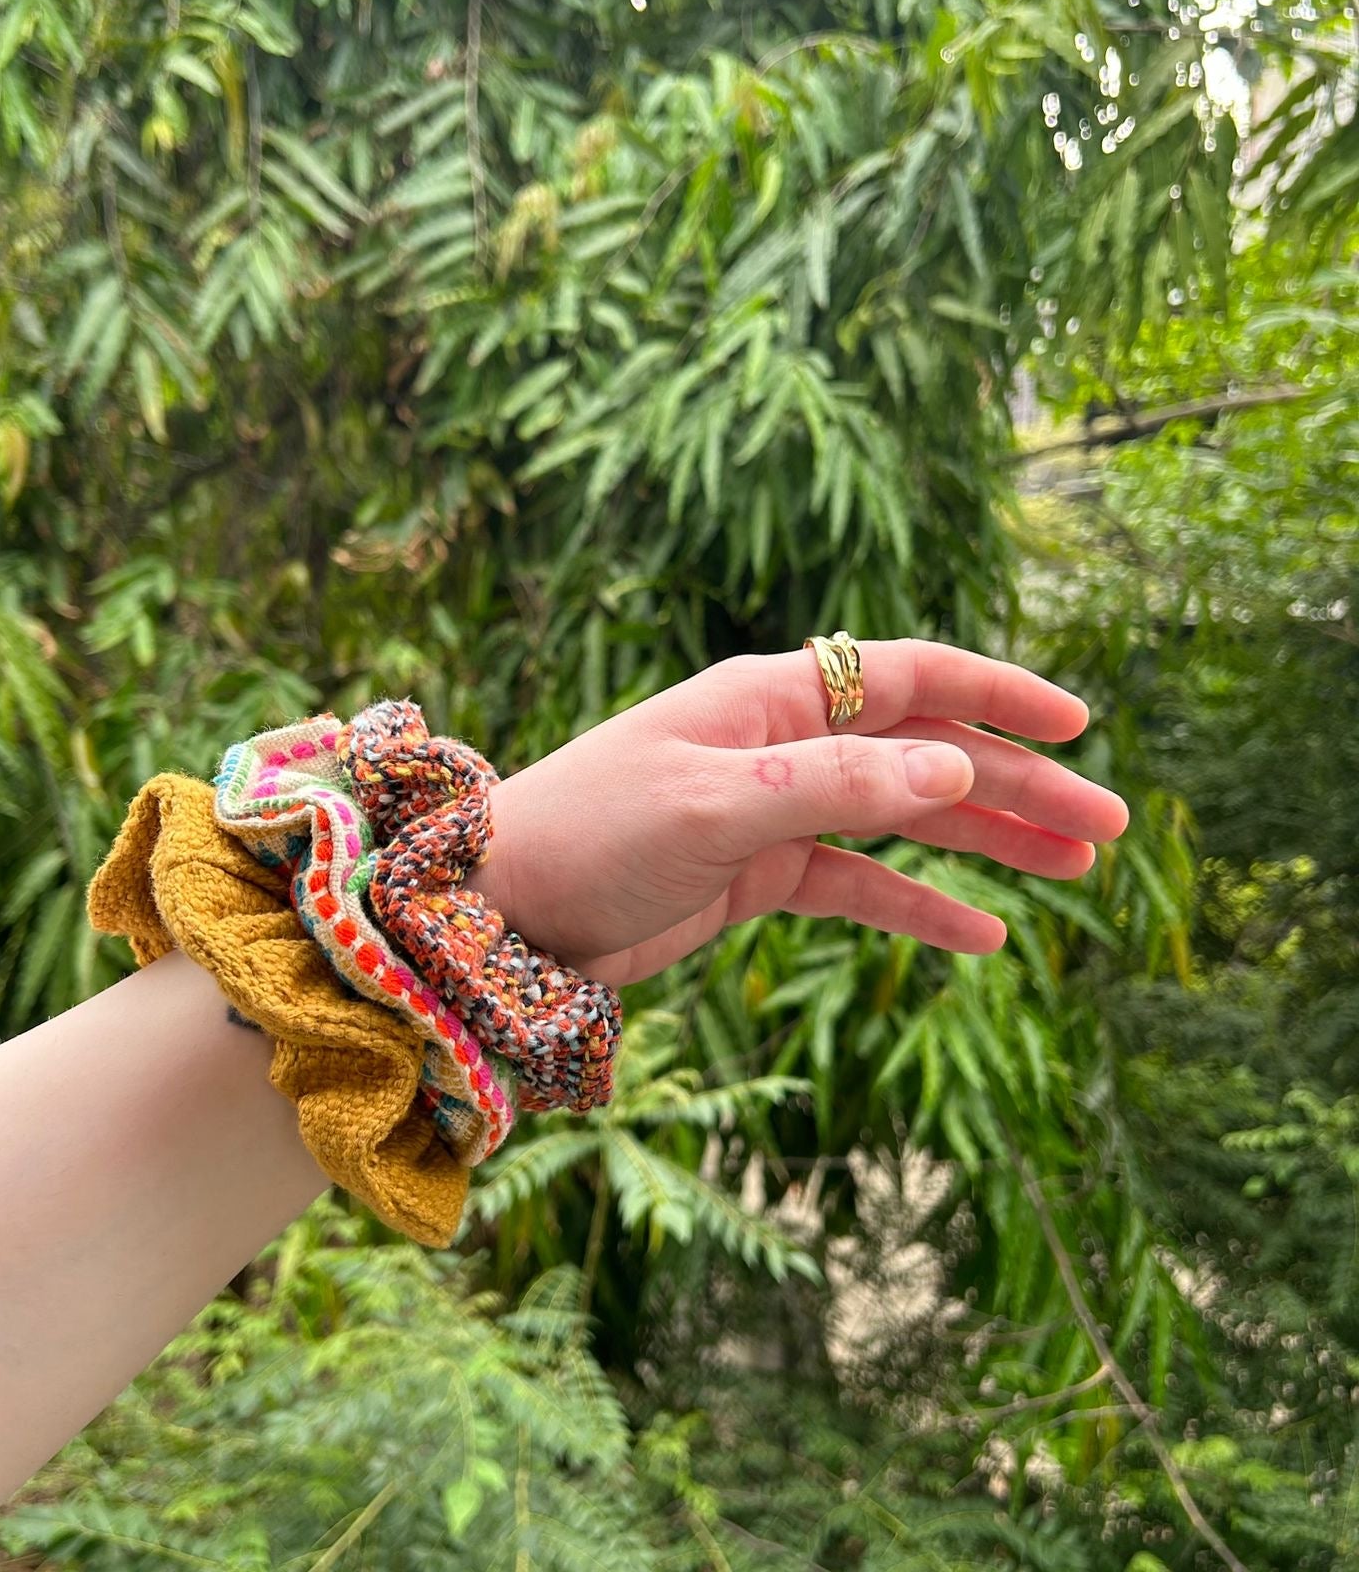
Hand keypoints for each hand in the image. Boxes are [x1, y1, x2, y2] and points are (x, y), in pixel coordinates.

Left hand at [473, 641, 1129, 985]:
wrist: (499, 910)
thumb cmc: (589, 835)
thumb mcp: (714, 807)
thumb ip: (833, 784)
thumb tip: (955, 764)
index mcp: (770, 699)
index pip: (908, 675)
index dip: (998, 694)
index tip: (1078, 725)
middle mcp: (779, 744)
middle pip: (925, 752)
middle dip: (1017, 784)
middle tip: (1110, 825)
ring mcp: (770, 810)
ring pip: (903, 818)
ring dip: (986, 840)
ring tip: (1074, 869)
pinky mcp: (753, 875)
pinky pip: (857, 883)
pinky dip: (918, 905)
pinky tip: (982, 934)